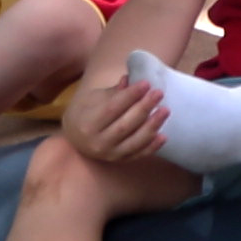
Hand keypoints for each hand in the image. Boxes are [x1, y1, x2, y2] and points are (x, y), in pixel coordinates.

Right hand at [66, 50, 180, 165]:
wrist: (76, 137)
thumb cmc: (86, 112)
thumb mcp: (94, 98)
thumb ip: (114, 91)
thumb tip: (131, 79)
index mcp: (88, 123)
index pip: (112, 108)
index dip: (130, 96)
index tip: (146, 83)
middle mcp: (98, 142)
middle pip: (125, 125)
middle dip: (144, 108)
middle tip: (158, 93)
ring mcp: (110, 154)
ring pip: (134, 142)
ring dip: (152, 126)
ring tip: (165, 110)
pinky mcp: (120, 161)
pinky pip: (139, 155)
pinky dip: (152, 146)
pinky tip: (164, 135)